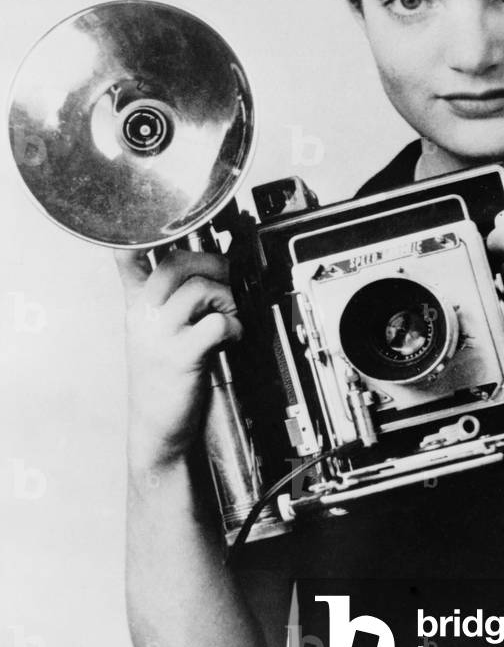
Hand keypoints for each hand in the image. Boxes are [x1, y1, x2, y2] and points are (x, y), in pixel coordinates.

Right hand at [115, 249, 242, 469]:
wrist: (159, 429)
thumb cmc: (166, 378)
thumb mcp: (158, 331)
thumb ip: (174, 298)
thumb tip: (212, 263)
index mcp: (137, 305)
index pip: (127, 257)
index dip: (139, 230)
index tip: (155, 216)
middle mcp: (143, 316)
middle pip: (176, 262)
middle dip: (211, 264)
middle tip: (223, 282)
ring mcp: (160, 335)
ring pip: (199, 289)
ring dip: (226, 298)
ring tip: (226, 317)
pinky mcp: (181, 356)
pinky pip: (216, 323)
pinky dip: (233, 326)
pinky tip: (231, 337)